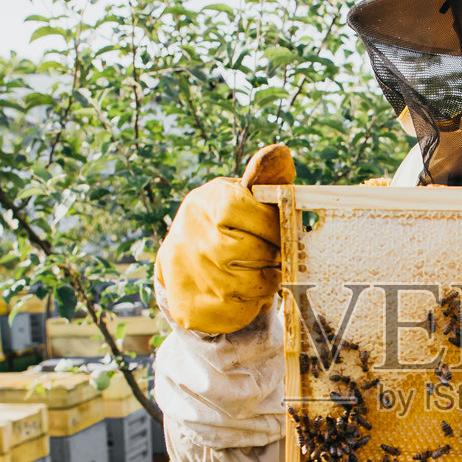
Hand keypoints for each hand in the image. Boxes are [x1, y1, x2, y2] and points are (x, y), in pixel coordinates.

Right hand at [155, 143, 295, 333]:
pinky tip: (246, 289)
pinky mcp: (195, 308)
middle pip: (255, 251)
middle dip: (274, 254)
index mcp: (207, 204)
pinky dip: (253, 302)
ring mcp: (193, 275)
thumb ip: (264, 179)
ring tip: (262, 270)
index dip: (274, 225)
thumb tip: (280, 152)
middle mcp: (195, 239)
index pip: (252, 212)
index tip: (280, 231)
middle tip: (274, 254)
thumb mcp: (238, 195)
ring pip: (253, 283)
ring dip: (267, 279)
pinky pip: (242, 309)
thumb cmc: (223, 223)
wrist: (180, 262)